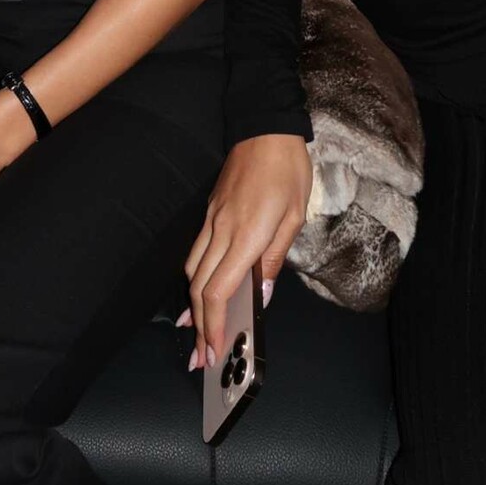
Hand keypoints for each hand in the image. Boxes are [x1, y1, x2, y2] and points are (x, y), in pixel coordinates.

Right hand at [179, 134, 312, 374]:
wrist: (265, 127)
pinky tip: (198, 293)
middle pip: (199, 287)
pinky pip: (196, 252)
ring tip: (196, 334)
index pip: (218, 290)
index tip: (214, 351)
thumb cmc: (288, 170)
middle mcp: (221, 230)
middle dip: (199, 326)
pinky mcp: (210, 212)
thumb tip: (261, 298)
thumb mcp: (294, 216)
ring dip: (193, 305)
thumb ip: (273, 260)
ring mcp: (211, 220)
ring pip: (192, 270)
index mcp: (245, 235)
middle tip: (201, 358)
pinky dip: (195, 279)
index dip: (213, 324)